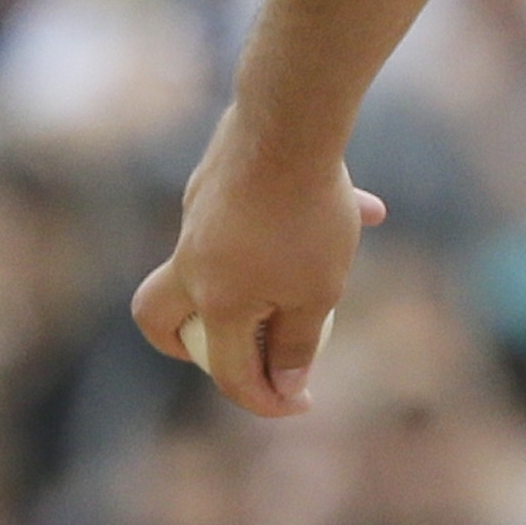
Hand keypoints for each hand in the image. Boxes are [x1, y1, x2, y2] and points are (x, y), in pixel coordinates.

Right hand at [131, 111, 385, 417]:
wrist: (288, 120)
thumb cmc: (306, 214)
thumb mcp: (318, 289)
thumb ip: (299, 342)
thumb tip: (286, 385)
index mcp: (214, 300)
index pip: (229, 371)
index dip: (265, 399)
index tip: (298, 404)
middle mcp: (191, 260)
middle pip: (158, 315)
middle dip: (185, 343)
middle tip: (231, 347)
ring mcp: (197, 215)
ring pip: (212, 256)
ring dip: (263, 271)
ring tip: (328, 268)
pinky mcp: (214, 178)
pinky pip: (252, 211)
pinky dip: (291, 220)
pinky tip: (367, 207)